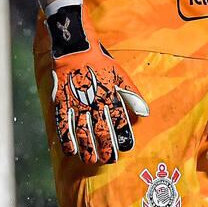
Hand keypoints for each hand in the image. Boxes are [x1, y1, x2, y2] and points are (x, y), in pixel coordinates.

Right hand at [46, 0, 148, 163]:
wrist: (75, 45)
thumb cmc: (100, 62)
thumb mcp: (120, 75)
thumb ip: (132, 95)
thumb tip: (145, 114)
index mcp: (110, 95)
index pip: (120, 122)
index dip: (123, 137)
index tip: (126, 149)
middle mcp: (94, 101)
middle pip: (101, 130)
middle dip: (106, 148)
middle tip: (109, 159)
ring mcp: (77, 102)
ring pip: (83, 131)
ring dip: (88, 148)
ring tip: (91, 160)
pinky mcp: (61, 101)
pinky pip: (63, 124)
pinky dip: (67, 139)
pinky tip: (71, 151)